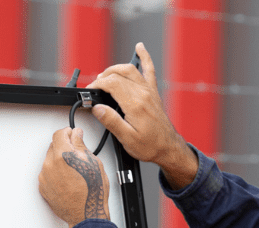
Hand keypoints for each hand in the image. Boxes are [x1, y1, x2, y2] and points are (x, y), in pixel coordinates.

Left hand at [39, 127, 109, 227]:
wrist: (85, 214)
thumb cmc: (92, 192)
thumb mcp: (93, 162)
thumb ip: (81, 145)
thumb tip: (76, 135)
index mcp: (63, 155)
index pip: (59, 134)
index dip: (67, 132)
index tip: (72, 134)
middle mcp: (50, 164)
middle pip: (53, 146)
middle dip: (64, 147)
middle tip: (77, 154)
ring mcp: (45, 177)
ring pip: (50, 160)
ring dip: (59, 160)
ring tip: (74, 171)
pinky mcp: (43, 187)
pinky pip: (48, 173)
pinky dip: (55, 173)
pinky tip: (68, 179)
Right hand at [87, 42, 198, 188]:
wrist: (168, 148)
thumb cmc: (150, 145)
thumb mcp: (127, 139)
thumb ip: (112, 122)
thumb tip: (97, 108)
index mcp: (135, 104)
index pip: (111, 83)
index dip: (97, 84)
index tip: (90, 91)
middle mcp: (143, 94)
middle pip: (118, 74)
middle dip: (103, 77)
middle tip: (95, 88)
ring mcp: (149, 91)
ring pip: (130, 69)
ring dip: (115, 69)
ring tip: (105, 75)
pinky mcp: (153, 92)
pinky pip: (149, 70)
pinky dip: (144, 57)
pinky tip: (140, 48)